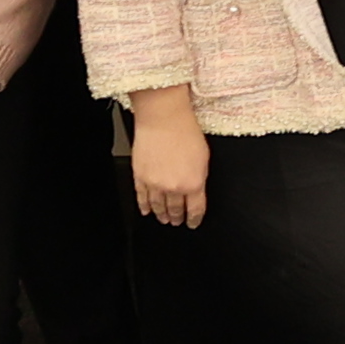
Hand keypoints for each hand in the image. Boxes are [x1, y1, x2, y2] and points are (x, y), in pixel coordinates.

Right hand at [134, 113, 210, 227]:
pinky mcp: (140, 177)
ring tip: (163, 219)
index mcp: (194, 183)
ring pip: (158, 207)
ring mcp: (155, 184)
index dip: (194, 220)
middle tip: (176, 222)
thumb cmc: (186, 132)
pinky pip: (141, 198)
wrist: (164, 119)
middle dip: (177, 218)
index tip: (193, 223)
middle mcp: (174, 187)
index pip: (195, 210)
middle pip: (176, 210)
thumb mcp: (204, 158)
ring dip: (161, 215)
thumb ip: (200, 178)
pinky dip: (144, 206)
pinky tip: (146, 210)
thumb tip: (197, 189)